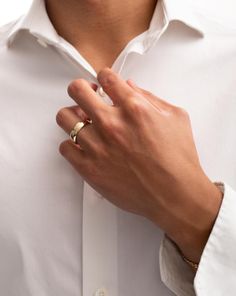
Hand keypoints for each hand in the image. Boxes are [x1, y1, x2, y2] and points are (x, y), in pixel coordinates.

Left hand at [56, 68, 221, 262]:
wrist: (175, 195)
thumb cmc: (178, 161)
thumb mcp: (175, 118)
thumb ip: (150, 98)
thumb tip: (130, 88)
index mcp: (134, 108)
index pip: (106, 77)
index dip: (103, 77)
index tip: (103, 83)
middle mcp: (112, 124)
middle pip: (77, 90)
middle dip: (81, 88)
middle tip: (86, 96)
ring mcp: (97, 146)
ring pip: (65, 118)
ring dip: (73, 116)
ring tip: (82, 122)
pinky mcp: (89, 168)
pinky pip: (64, 148)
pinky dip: (71, 144)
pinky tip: (83, 146)